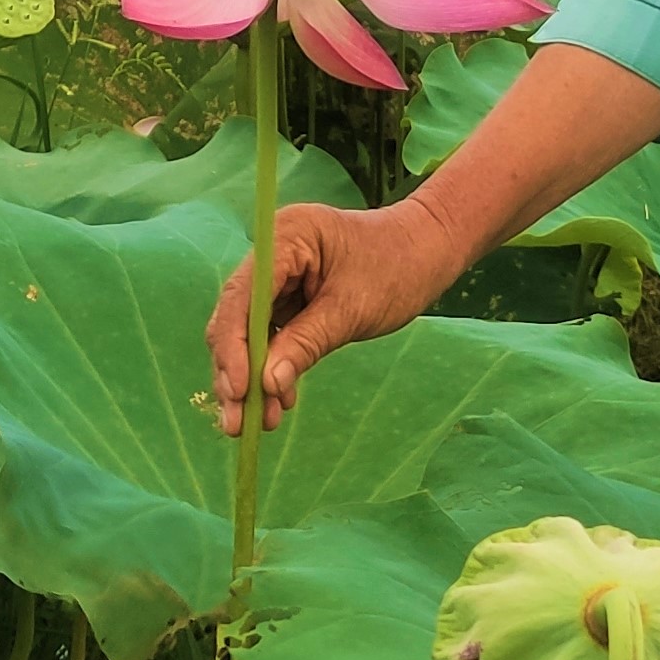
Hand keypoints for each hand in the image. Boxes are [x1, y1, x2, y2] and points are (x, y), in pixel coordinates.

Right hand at [209, 201, 461, 436]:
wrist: (426, 252)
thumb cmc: (397, 268)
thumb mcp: (352, 309)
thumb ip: (306, 343)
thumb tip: (266, 383)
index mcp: (285, 237)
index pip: (242, 295)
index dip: (234, 345)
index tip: (238, 389)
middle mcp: (271, 254)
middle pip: (236, 316)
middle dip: (236, 370)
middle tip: (236, 422)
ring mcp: (278, 277)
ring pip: (249, 333)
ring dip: (252, 377)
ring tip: (260, 421)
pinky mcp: (288, 298)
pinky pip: (270, 336)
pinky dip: (272, 368)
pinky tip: (280, 400)